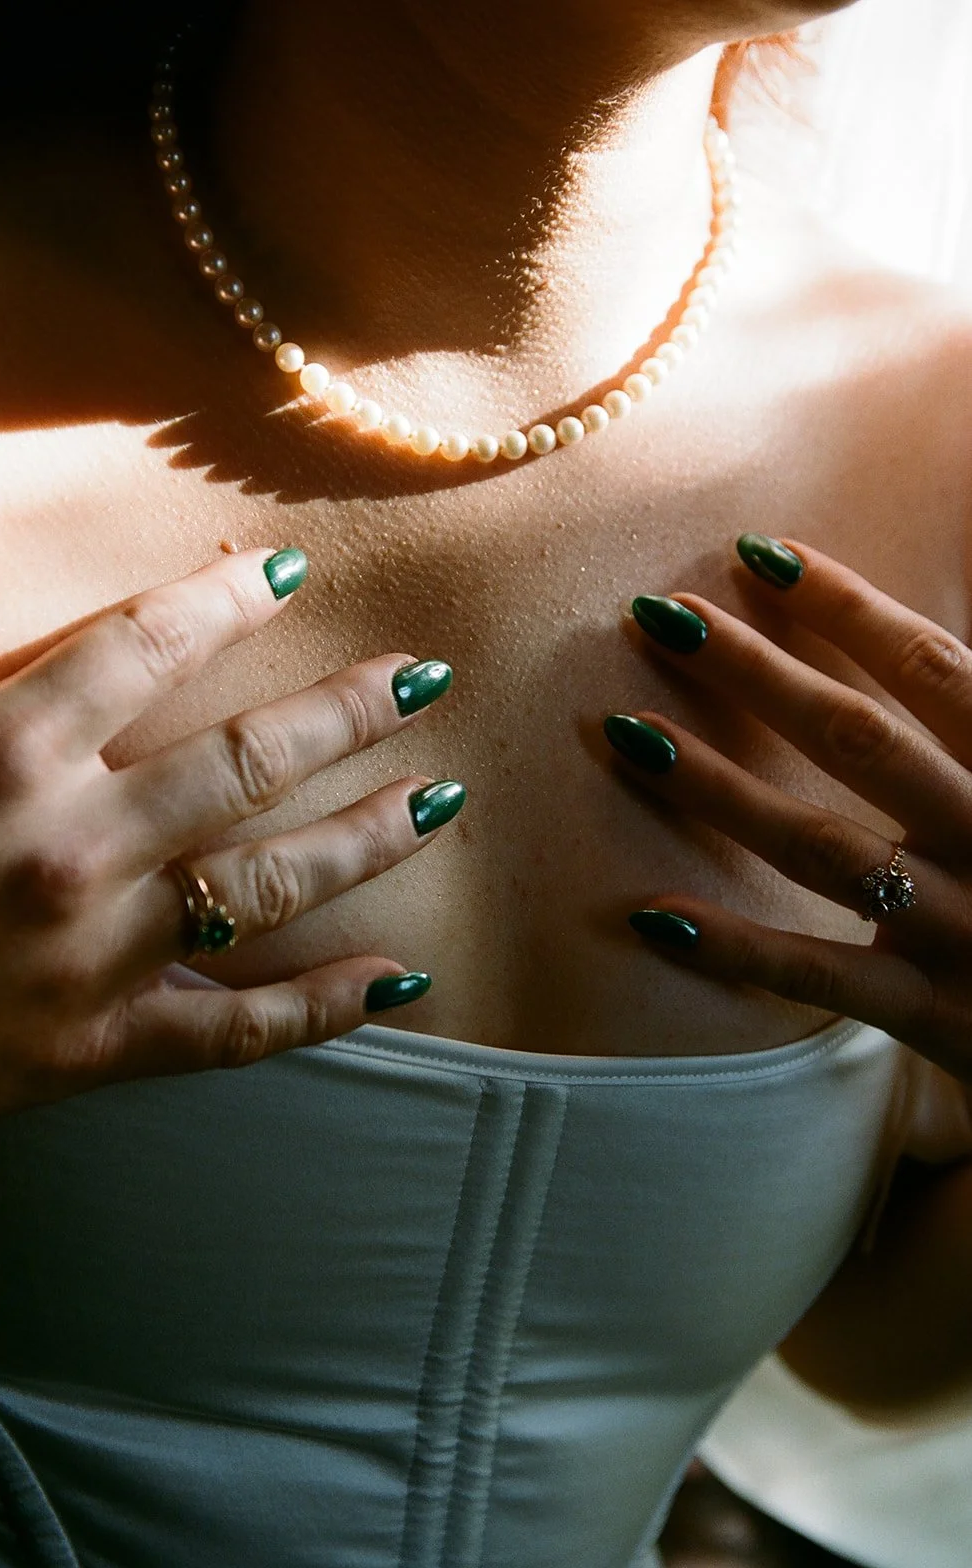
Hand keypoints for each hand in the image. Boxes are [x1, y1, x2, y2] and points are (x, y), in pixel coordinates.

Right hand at [0, 535, 461, 1136]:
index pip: (145, 644)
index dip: (229, 598)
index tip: (293, 573)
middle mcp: (70, 843)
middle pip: (248, 755)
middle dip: (349, 708)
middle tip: (423, 677)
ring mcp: (97, 951)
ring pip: (271, 880)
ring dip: (369, 834)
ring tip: (441, 799)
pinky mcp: (100, 1048)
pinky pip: (240, 1028)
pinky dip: (328, 1005)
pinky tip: (402, 975)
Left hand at [606, 536, 971, 1084]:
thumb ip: (968, 726)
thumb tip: (903, 640)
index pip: (933, 667)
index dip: (847, 605)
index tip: (759, 554)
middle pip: (859, 739)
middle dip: (754, 670)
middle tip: (661, 615)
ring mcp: (961, 928)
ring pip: (821, 848)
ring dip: (719, 787)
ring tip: (630, 733)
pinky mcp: (933, 1013)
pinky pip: (818, 975)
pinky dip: (736, 947)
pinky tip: (653, 915)